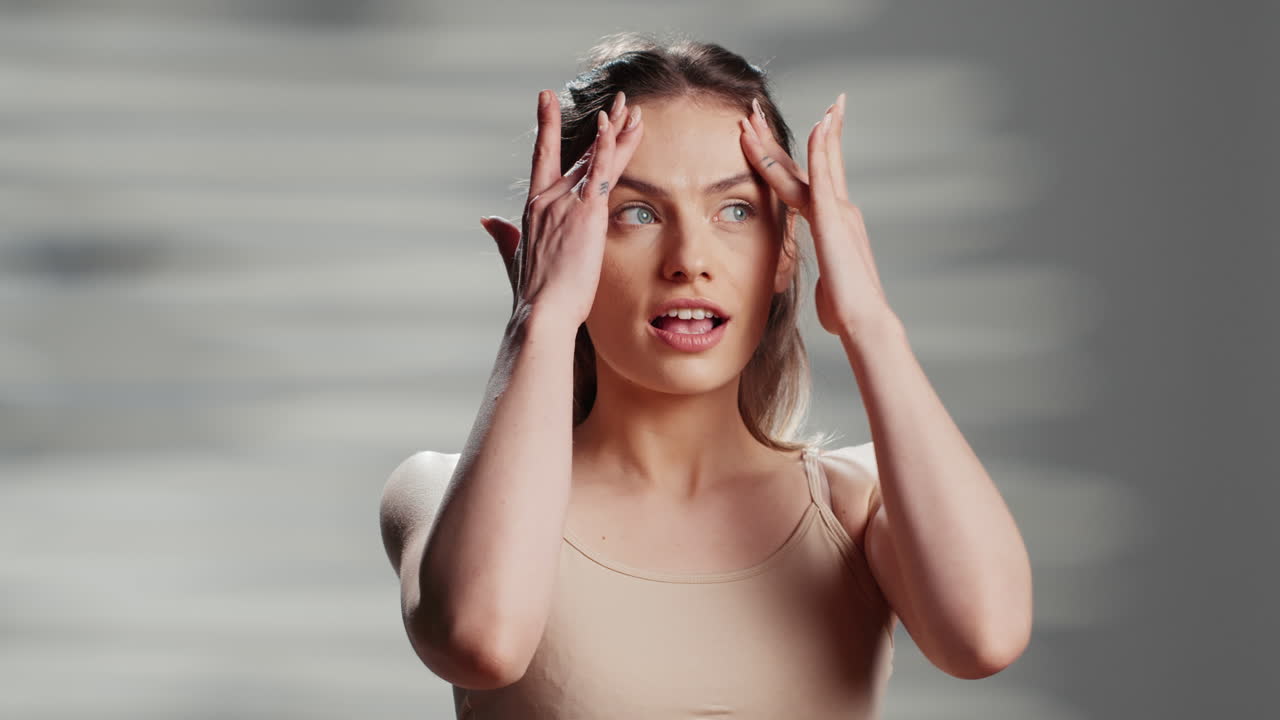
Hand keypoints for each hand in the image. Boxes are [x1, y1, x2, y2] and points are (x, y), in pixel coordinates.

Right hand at [481, 89, 644, 323]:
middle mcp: (547, 198)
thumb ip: (503, 236)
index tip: (548, 98)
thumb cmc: (533, 294)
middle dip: (602, 126)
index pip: (543, 156)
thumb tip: (488, 220)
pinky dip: (607, 146)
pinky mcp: (586, 213)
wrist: (541, 311)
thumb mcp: (513, 258)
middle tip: (617, 102)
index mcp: (533, 207)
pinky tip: (616, 124)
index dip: (548, 126)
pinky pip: (601, 171)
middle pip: (579, 153)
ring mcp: (566, 202)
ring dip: (616, 130)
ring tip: (631, 107)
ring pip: (596, 158)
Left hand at [738, 94, 892, 335]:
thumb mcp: (827, 286)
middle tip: (755, 108)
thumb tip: (826, 291)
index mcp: (833, 223)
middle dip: (773, 136)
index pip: (801, 181)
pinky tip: (819, 125)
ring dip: (781, 134)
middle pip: (800, 163)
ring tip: (761, 108)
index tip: (765, 138)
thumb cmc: (845, 311)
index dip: (781, 159)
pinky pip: (826, 176)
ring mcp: (837, 210)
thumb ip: (825, 277)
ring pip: (808, 162)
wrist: (862, 319)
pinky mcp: (835, 217)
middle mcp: (838, 209)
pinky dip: (822, 149)